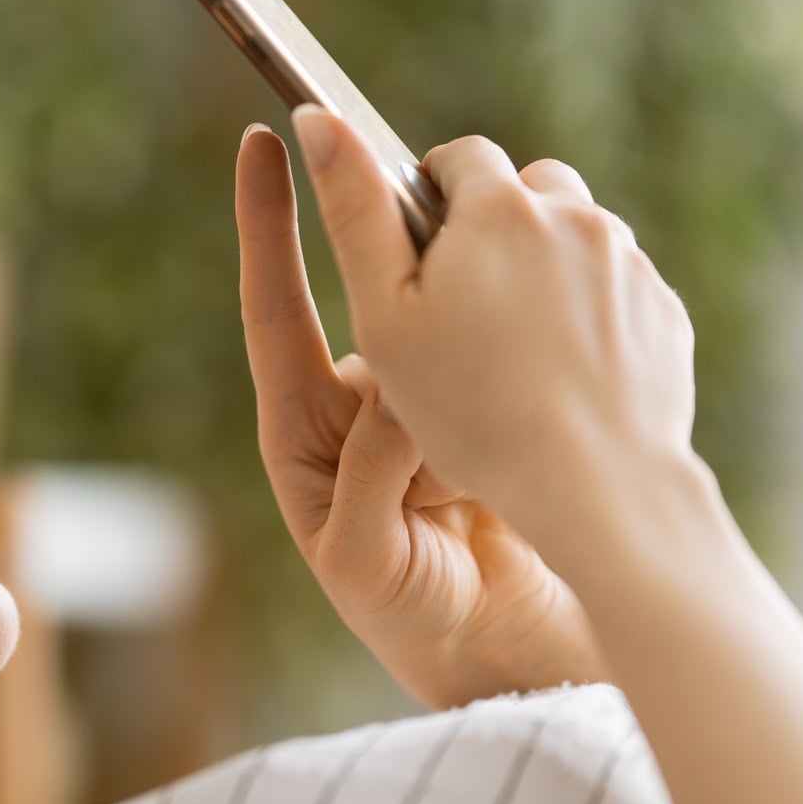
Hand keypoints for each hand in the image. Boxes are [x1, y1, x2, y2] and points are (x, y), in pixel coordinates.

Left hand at [236, 124, 610, 709]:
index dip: (266, 227)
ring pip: (446, 328)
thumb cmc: (414, 622)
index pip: (276, 309)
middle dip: (402, 281)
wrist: (508, 660)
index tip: (263, 143)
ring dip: (467, 338)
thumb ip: (370, 477)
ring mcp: (431, 401)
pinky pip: (496, 361)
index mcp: (306, 431)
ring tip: (472, 445)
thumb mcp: (368, 560)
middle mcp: (363, 404)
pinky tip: (539, 396)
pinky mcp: (494, 409)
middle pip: (374, 303)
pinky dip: (514, 363)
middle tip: (430, 295)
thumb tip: (393, 398)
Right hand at [286, 106, 697, 535]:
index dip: (431, 197)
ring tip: (515, 347)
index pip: (460, 156)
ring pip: (578, 235)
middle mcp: (575, 216)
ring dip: (546, 267)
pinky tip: (563, 373)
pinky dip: (590, 312)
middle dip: (497, 226)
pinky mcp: (664, 312)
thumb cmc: (469, 409)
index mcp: (499, 209)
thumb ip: (354, 211)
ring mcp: (629, 264)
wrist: (594, 486)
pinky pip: (617, 288)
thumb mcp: (385, 315)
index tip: (420, 257)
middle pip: (528, 186)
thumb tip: (317, 116)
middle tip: (464, 307)